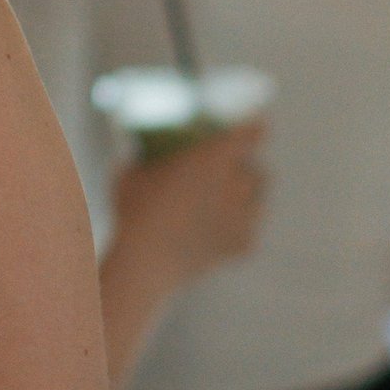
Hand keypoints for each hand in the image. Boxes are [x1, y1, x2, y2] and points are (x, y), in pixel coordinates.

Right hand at [111, 120, 266, 288]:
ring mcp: (245, 215)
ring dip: (247, 196)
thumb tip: (136, 155)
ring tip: (225, 202)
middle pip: (257, 168)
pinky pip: (248, 230)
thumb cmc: (135, 212)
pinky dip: (235, 230)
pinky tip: (214, 234)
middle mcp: (237, 182)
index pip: (253, 133)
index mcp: (214, 156)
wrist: (146, 262)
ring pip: (259, 198)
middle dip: (244, 169)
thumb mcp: (130, 175)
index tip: (251, 127)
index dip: (253, 129)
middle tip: (227, 173)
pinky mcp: (245, 243)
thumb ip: (142, 160)